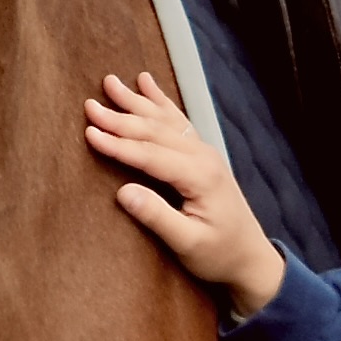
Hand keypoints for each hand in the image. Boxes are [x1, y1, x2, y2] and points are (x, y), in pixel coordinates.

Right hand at [84, 74, 284, 318]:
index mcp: (199, 176)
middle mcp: (203, 157)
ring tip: (111, 82)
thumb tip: (122, 192)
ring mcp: (204, 152)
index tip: (89, 132)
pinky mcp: (202, 155)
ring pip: (165, 120)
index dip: (118, 144)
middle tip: (89, 105)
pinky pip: (177, 121)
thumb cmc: (219, 255)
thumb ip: (156, 217)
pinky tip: (147, 84)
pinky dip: (159, 101)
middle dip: (120, 117)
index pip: (150, 155)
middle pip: (155, 131)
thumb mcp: (188, 244)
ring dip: (136, 102)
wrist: (251, 259)